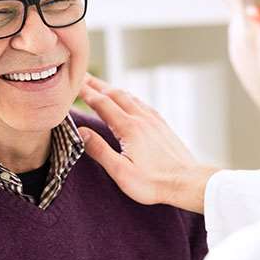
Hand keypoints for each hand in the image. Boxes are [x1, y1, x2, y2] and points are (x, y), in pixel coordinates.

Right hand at [77, 74, 218, 213]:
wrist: (187, 182)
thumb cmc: (154, 183)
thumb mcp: (121, 172)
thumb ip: (100, 150)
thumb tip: (80, 132)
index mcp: (129, 128)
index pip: (101, 103)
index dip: (85, 92)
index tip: (72, 83)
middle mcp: (141, 118)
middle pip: (115, 94)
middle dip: (96, 84)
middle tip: (82, 76)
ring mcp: (153, 120)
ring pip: (129, 97)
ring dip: (112, 89)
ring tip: (101, 86)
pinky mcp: (162, 125)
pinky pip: (142, 104)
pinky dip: (129, 97)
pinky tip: (129, 100)